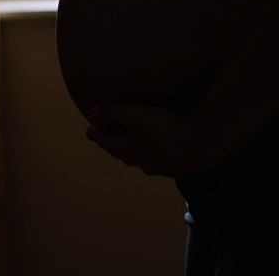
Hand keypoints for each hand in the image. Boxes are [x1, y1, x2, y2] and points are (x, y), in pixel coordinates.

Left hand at [85, 102, 218, 176]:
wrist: (190, 146)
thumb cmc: (158, 128)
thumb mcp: (132, 114)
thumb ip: (112, 111)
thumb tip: (93, 111)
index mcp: (125, 149)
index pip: (106, 141)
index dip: (96, 134)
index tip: (88, 131)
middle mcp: (138, 161)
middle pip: (121, 152)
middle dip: (113, 144)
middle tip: (107, 139)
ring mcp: (155, 166)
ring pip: (138, 159)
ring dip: (132, 151)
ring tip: (132, 145)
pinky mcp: (171, 167)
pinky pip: (155, 160)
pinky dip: (151, 154)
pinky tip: (158, 152)